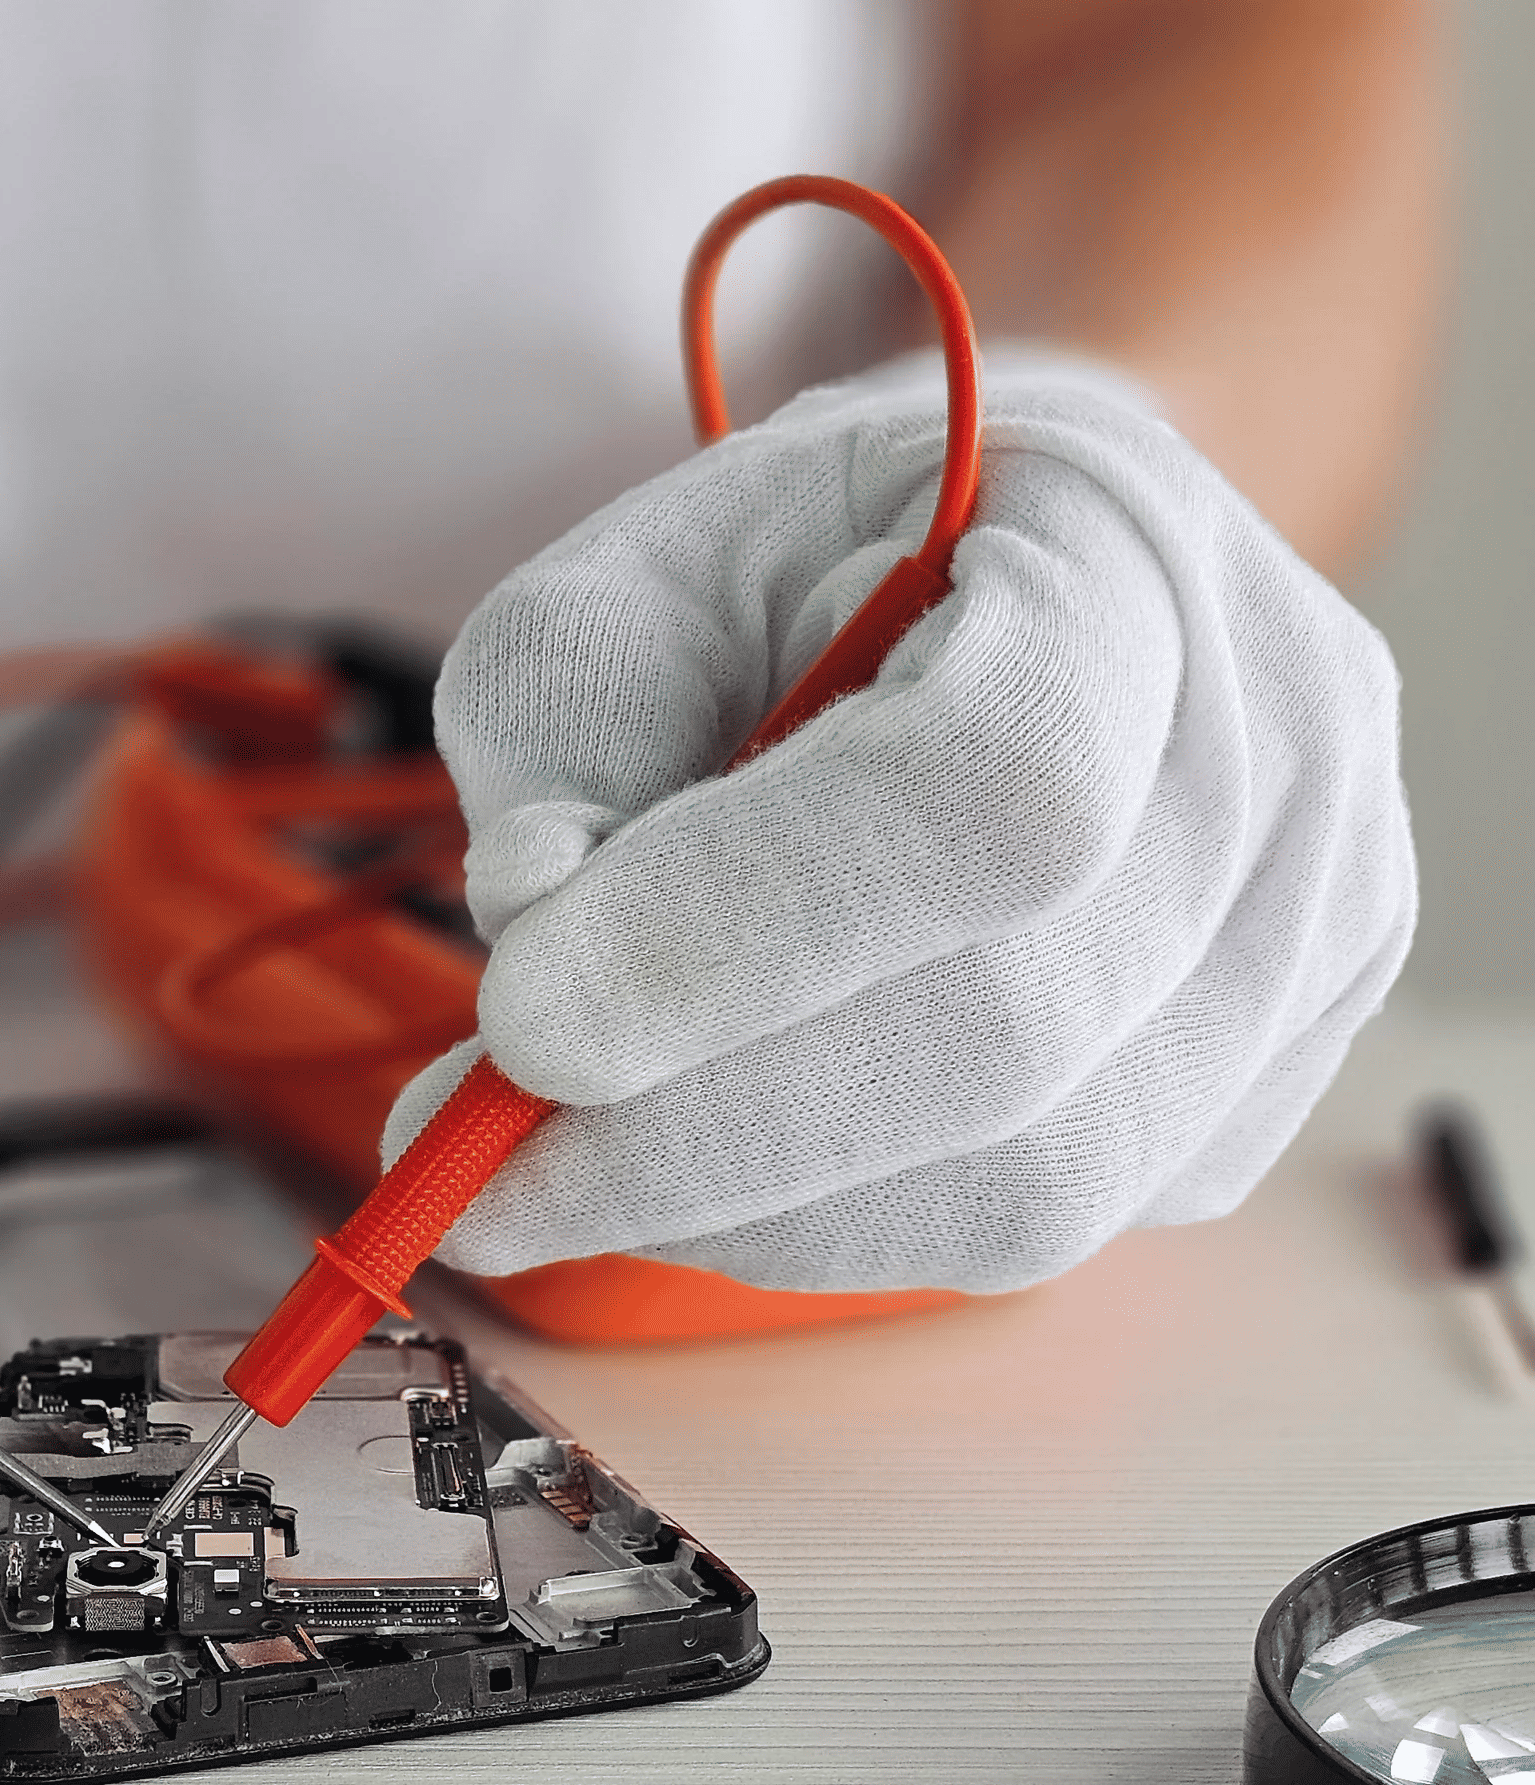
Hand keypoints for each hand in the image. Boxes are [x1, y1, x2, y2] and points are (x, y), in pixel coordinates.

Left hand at [395, 353, 1412, 1292]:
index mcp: (1127, 551)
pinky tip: (733, 1146)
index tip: (512, 1025)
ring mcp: (1310, 938)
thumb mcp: (636, 573)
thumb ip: (558, 732)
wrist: (1019, 582)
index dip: (735, 938)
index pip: (984, 788)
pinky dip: (837, 1223)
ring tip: (587, 1155)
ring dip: (751, 1208)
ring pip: (1027, 1185)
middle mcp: (1281, 751)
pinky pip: (1043, 1232)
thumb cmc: (820, 569)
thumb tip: (533, 939)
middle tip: (474, 1169)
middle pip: (1006, 1039)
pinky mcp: (1269, 1085)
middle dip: (694, 1137)